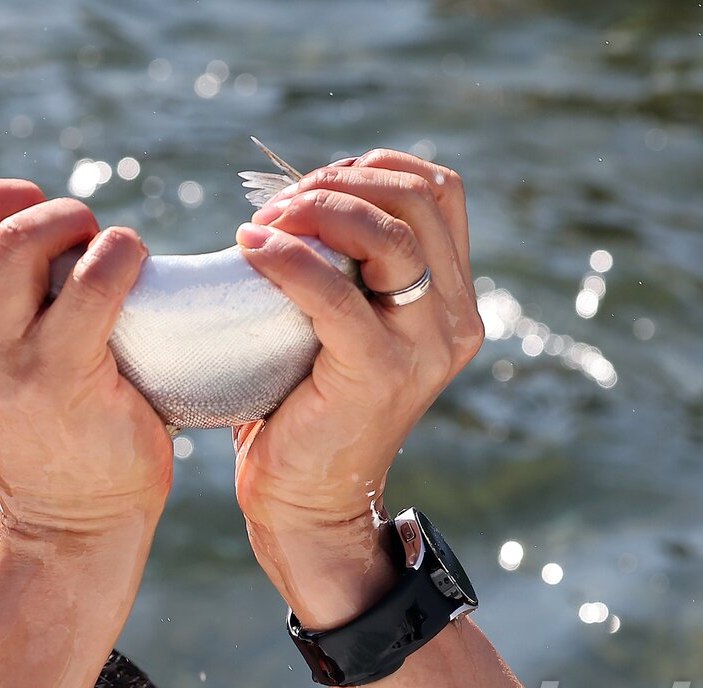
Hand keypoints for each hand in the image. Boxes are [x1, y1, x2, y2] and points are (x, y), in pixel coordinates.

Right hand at [0, 170, 173, 541]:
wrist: (73, 518)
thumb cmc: (37, 421)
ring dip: (71, 218)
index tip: (4, 205)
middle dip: (17, 194)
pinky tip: (131, 263)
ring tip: (96, 245)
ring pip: (20, 234)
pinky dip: (121, 250)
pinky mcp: (59, 373)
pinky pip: (94, 274)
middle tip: (61, 227)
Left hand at [232, 150, 482, 625]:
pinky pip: (334, 293)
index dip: (370, 168)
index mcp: (451, 299)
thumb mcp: (341, 324)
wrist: (306, 504)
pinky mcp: (379, 373)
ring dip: (316, 211)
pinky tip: (249, 251)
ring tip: (261, 227)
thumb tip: (295, 200)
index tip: (307, 190)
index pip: (436, 190)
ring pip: (389, 235)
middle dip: (338, 183)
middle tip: (277, 208)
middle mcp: (453, 319)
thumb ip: (346, 269)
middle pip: (417, 198)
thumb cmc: (305, 408)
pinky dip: (288, 259)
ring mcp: (424, 347)